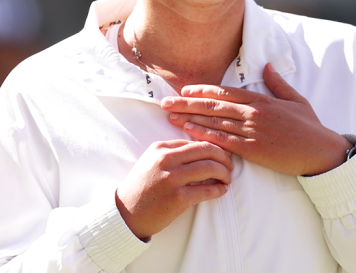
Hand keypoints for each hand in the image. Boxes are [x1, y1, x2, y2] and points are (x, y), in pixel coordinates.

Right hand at [116, 140, 232, 240]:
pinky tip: (222, 190)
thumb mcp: (152, 161)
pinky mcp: (177, 198)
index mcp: (160, 148)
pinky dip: (218, 189)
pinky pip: (206, 190)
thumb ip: (175, 153)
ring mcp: (171, 179)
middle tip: (230, 165)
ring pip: (210, 168)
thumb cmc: (142, 187)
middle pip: (207, 150)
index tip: (222, 155)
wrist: (125, 214)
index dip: (214, 147)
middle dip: (224, 157)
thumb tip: (206, 149)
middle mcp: (165, 160)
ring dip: (224, 173)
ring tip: (227, 178)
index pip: (196, 141)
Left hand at [162, 64, 351, 176]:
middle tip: (166, 102)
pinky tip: (189, 132)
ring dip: (190, 118)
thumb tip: (268, 66)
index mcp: (263, 100)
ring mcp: (252, 131)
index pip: (227, 92)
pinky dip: (204, 135)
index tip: (186, 89)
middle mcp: (254, 113)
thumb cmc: (309, 127)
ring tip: (170, 116)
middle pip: (215, 105)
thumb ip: (278, 83)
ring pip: (215, 122)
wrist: (320, 150)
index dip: (204, 90)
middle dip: (188, 103)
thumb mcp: (297, 100)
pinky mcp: (252, 150)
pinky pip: (223, 140)